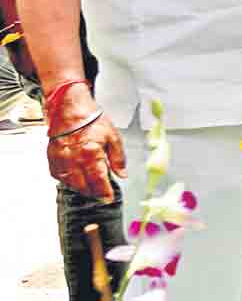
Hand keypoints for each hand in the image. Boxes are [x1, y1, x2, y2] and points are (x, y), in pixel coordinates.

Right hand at [45, 83, 125, 200]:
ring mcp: (61, 161)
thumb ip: (118, 158)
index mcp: (91, 153)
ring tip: (92, 186)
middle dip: (95, 192)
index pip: (98, 181)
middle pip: (84, 186)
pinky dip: (70, 181)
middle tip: (102, 193)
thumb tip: (122, 174)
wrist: (70, 110)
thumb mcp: (113, 137)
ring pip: (71, 184)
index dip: (104, 192)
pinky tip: (78, 178)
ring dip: (82, 188)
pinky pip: (61, 178)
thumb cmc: (91, 120)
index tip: (109, 198)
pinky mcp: (53, 160)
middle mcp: (74, 160)